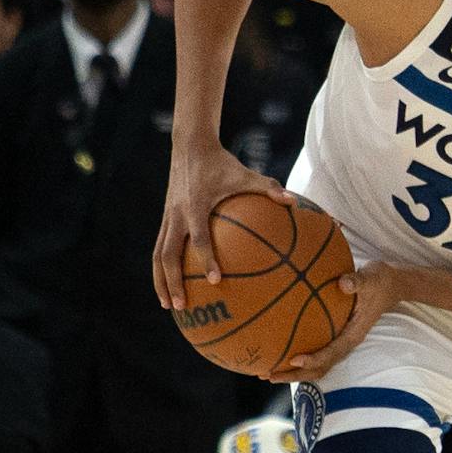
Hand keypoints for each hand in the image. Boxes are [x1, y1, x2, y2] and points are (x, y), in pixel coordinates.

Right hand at [154, 145, 294, 309]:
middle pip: (168, 255)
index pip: (201, 237)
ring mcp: (168, 218)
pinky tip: (171, 286)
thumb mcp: (246, 174)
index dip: (207, 259)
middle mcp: (177, 215)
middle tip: (180, 306)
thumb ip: (269, 188)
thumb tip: (294, 202)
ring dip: (161, 281)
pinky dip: (162, 269)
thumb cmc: (223, 163)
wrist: (190, 146)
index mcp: (196, 206)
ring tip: (168, 306)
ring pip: (158, 255)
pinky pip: (160, 247)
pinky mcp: (165, 219)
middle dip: (173, 281)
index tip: (217, 281)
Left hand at [268, 265, 396, 382]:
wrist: (392, 284)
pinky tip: (278, 352)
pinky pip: (316, 352)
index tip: (294, 360)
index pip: (333, 352)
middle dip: (296, 375)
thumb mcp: (372, 278)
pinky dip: (298, 358)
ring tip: (268, 372)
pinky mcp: (336, 336)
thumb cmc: (380, 281)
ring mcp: (341, 341)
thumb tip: (343, 283)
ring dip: (294, 372)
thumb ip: (357, 281)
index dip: (314, 359)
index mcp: (354, 333)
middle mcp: (346, 342)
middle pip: (321, 368)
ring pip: (318, 365)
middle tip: (270, 375)